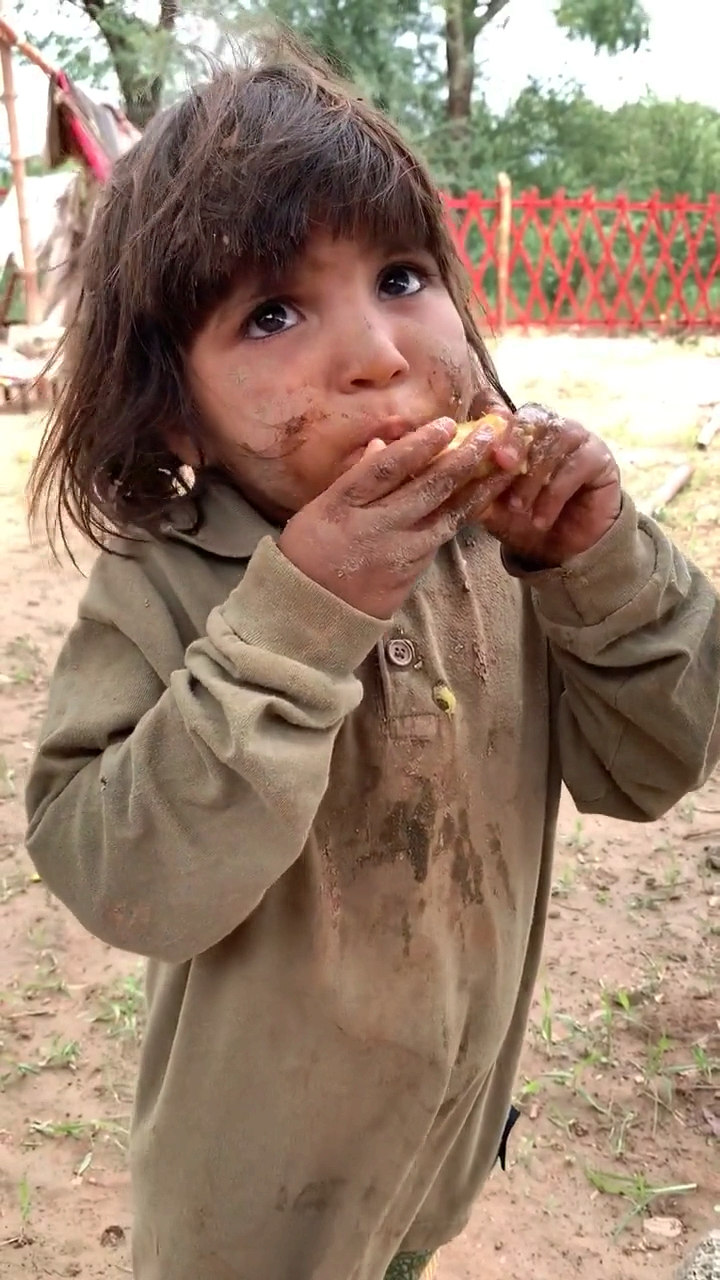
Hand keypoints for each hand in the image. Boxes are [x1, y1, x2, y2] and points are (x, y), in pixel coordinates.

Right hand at [278, 416, 527, 617]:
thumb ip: (354, 477)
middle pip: (426, 489)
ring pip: (445, 517)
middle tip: (490, 435)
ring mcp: (397, 554)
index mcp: (343, 506)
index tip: (447, 425)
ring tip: (502, 467)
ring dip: (477, 490)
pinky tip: (481, 501)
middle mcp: (374, 528)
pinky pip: (440, 540)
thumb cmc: (307, 554)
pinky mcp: (411, 575)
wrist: (310, 613)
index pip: (387, 469)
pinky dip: (462, 516)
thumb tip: (384, 445)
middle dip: (462, 459)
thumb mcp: (318, 508)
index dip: (420, 446)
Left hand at [474, 403, 621, 567]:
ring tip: (518, 507)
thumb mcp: (495, 510)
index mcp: (523, 432)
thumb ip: (478, 492)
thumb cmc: (525, 523)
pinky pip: (577, 465)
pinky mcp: (600, 459)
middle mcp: (552, 428)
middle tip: (503, 465)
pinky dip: (554, 494)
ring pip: (556, 439)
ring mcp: (579, 440)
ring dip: (533, 475)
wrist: (564, 551)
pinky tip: (540, 519)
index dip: (497, 426)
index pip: (510, 414)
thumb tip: (454, 480)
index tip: (485, 448)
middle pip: (535, 417)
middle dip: (516, 441)